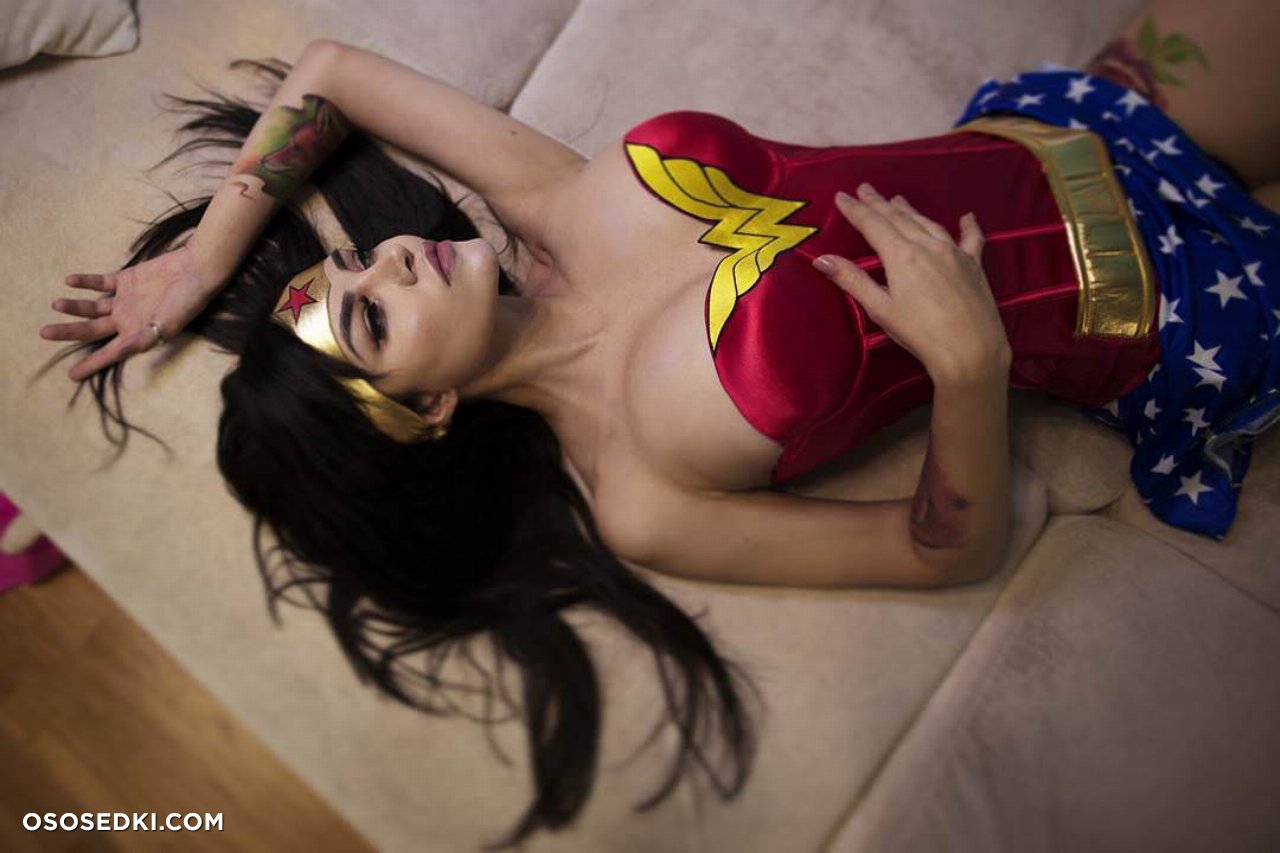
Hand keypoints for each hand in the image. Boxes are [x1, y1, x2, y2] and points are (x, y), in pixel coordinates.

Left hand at [41, 245, 222, 380]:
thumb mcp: (169, 324)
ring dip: (74, 306)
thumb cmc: (188, 301)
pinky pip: (100, 283)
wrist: (197, 270)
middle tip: (44, 333)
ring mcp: (126, 300)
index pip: (109, 353)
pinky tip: (70, 281)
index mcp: (137, 334)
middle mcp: (128, 319)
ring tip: (56, 304)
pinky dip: (85, 282)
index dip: (91, 364)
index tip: (72, 375)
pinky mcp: (126, 280)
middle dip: (69, 333)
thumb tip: (122, 351)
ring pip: (92, 307)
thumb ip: (144, 337)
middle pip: (92, 329)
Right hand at [813, 183, 1010, 382]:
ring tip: (898, 200)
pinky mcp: (974, 264)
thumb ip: (852, 280)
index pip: (872, 225)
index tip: (842, 196)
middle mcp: (928, 246)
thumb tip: (822, 259)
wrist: (970, 350)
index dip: (855, 210)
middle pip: (898, 218)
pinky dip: (968, 225)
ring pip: (928, 223)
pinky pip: (970, 238)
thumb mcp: (881, 309)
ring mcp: (954, 252)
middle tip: (865, 188)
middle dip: (879, 203)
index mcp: (901, 255)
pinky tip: (967, 216)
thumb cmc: (920, 334)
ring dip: (910, 210)